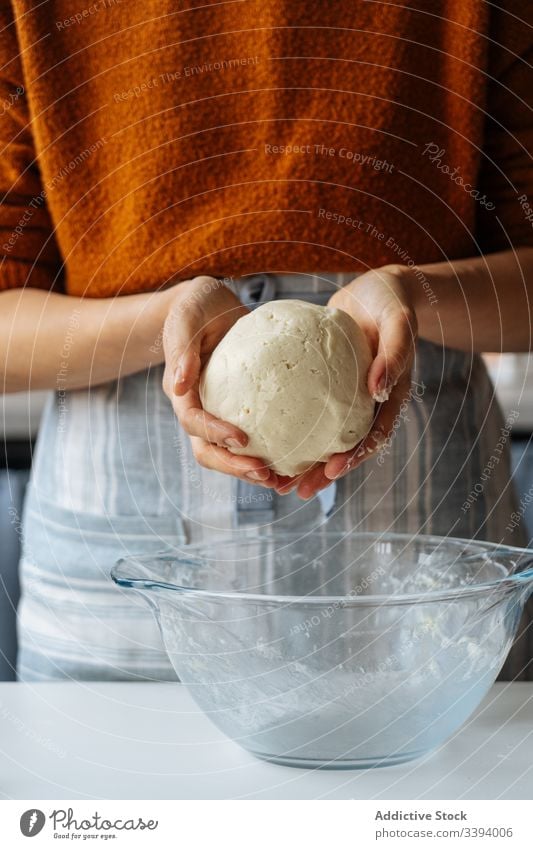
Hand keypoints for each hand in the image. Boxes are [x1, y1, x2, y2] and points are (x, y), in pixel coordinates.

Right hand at [162, 276, 278, 486]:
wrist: (211, 307)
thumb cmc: (197, 307)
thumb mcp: (187, 316)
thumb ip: (181, 346)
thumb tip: (179, 385)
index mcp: (182, 391)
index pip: (193, 422)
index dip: (214, 434)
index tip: (242, 439)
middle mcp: (197, 410)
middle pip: (208, 452)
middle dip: (234, 468)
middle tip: (266, 475)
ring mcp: (217, 415)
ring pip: (228, 455)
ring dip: (251, 472)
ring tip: (281, 481)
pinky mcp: (238, 413)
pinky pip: (250, 441)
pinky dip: (268, 454)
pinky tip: (293, 461)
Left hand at [278, 265, 417, 498]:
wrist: (377, 290)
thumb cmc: (391, 303)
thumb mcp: (398, 322)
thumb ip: (394, 354)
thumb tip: (377, 389)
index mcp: (389, 396)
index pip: (374, 435)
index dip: (354, 456)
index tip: (333, 470)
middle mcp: (366, 404)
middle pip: (345, 447)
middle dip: (321, 473)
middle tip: (295, 491)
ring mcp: (346, 398)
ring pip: (324, 437)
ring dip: (303, 461)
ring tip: (276, 479)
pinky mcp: (327, 387)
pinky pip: (307, 409)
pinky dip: (290, 426)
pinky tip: (263, 434)